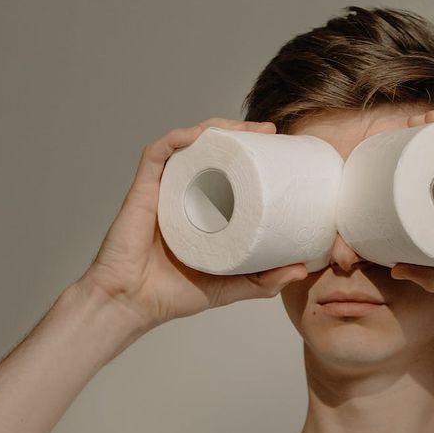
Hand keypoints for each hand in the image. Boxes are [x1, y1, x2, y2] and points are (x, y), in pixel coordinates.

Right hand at [76, 119, 308, 329]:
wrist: (131, 304)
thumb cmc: (171, 295)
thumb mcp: (230, 286)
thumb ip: (264, 281)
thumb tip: (302, 269)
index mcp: (201, 209)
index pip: (228, 172)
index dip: (253, 156)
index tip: (280, 152)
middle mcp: (183, 193)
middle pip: (211, 150)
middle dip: (240, 134)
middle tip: (270, 132)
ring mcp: (162, 188)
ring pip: (188, 143)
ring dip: (217, 128)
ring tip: (246, 129)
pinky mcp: (142, 189)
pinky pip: (158, 152)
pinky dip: (179, 137)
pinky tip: (202, 135)